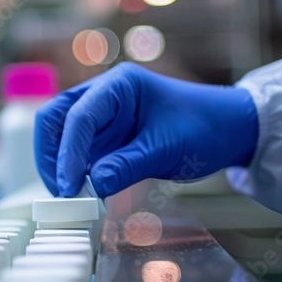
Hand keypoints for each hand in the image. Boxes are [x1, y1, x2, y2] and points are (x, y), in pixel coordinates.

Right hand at [34, 62, 257, 197]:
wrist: (229, 130)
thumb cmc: (205, 128)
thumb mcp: (167, 149)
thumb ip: (128, 165)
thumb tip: (94, 184)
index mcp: (119, 85)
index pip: (79, 116)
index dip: (68, 153)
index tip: (69, 186)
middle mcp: (104, 96)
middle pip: (55, 119)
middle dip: (52, 155)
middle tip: (62, 191)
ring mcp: (103, 118)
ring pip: (61, 137)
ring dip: (60, 165)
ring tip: (71, 196)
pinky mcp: (106, 139)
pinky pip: (78, 154)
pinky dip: (75, 173)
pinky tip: (83, 193)